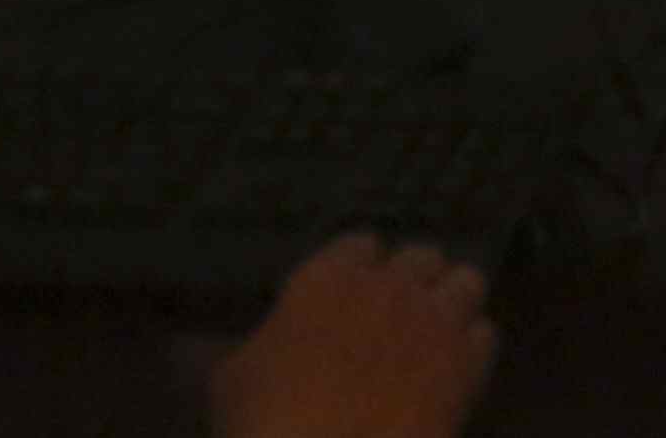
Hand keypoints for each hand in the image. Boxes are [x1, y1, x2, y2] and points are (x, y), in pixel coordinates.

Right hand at [210, 235, 498, 437]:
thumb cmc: (266, 421)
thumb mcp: (227, 382)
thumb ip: (220, 350)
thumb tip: (179, 343)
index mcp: (328, 278)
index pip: (359, 244)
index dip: (360, 267)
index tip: (356, 286)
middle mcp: (390, 284)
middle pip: (421, 256)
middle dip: (414, 279)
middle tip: (400, 311)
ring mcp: (435, 319)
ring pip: (465, 282)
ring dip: (453, 302)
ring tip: (439, 328)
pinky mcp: (468, 361)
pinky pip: (485, 334)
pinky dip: (473, 347)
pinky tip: (458, 366)